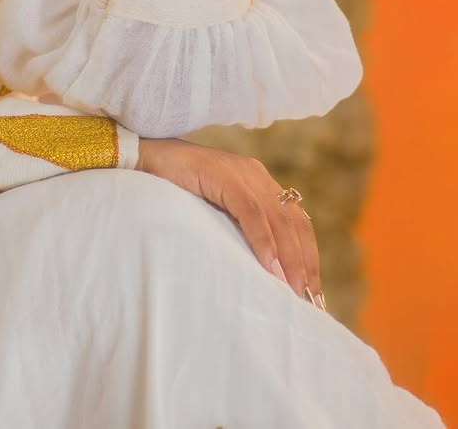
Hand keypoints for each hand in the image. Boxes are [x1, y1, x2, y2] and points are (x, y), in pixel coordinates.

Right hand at [136, 135, 324, 308]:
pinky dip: (263, 240)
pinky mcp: (223, 174)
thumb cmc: (175, 189)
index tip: (313, 290)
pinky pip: (250, 211)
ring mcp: (241, 172)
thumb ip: (239, 227)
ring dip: (289, 257)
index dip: (309, 255)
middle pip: (294, 222)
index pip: (297, 221)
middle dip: (305, 262)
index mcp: (259, 181)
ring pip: (278, 218)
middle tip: (309, 299)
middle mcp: (256, 174)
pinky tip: (269, 266)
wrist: (144, 157)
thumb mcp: (215, 211)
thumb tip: (263, 270)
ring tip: (293, 290)